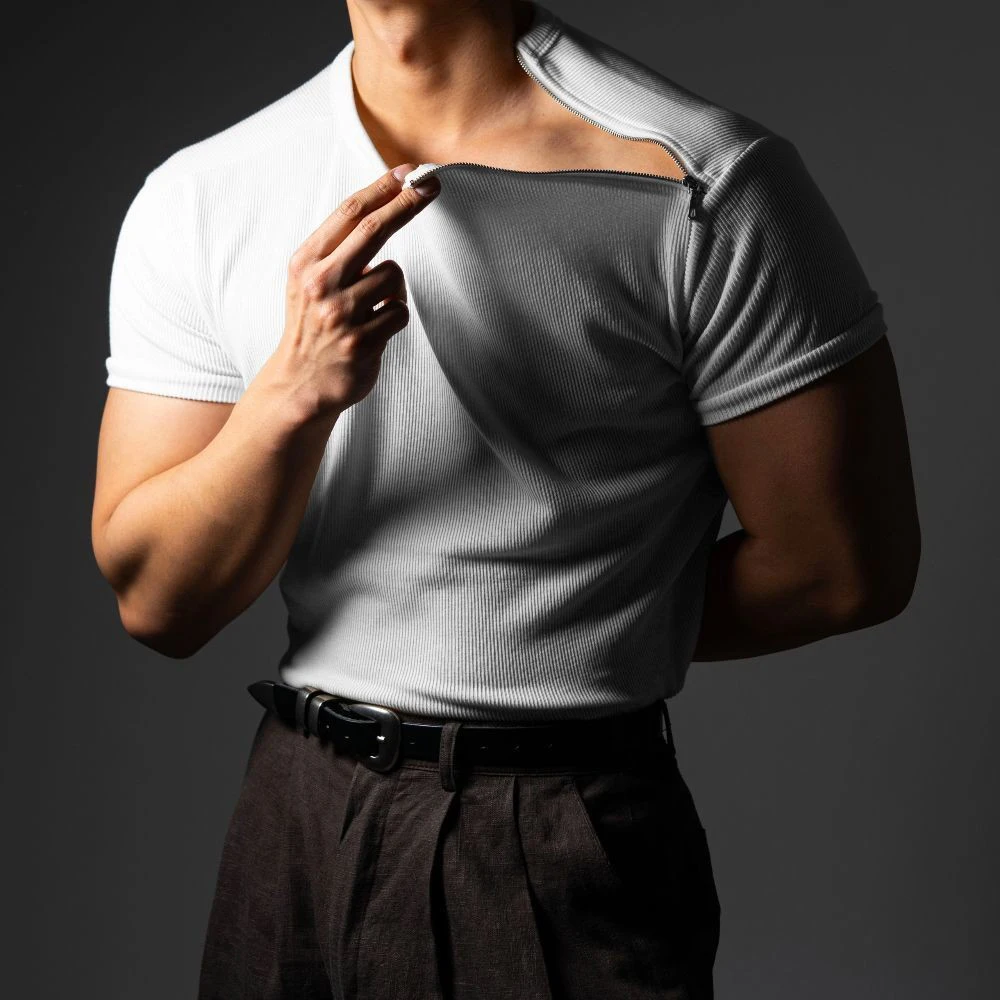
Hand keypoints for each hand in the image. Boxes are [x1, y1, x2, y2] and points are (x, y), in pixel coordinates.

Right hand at [270, 163, 440, 422]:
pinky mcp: (362, 342)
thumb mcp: (310, 280)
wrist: (301, 383)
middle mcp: (321, 284)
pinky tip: (373, 331)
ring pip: (394, 276)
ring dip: (392, 290)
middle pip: (374, 229)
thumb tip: (383, 205)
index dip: (383, 189)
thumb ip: (338, 249)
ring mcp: (342, 314)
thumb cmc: (313, 324)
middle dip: (407, 202)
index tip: (408, 173)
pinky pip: (399, 312)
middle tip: (431, 184)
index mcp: (306, 263)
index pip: (350, 213)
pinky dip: (393, 318)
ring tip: (370, 310)